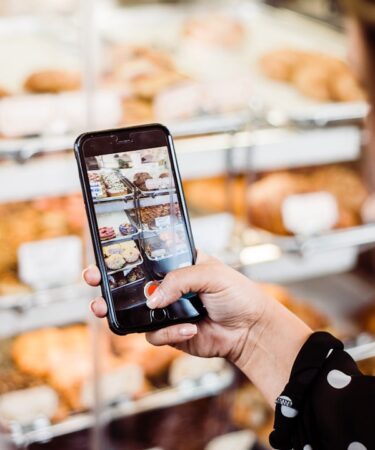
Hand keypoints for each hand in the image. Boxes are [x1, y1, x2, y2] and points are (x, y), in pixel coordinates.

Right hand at [83, 251, 268, 364]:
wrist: (251, 330)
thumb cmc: (237, 294)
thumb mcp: (211, 274)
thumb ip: (179, 280)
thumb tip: (152, 299)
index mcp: (178, 265)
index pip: (147, 256)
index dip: (126, 254)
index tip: (106, 251)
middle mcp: (169, 286)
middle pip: (132, 284)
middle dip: (108, 282)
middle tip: (92, 278)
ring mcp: (167, 310)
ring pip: (134, 311)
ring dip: (118, 310)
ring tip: (102, 308)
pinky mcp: (170, 333)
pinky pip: (154, 334)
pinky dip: (169, 333)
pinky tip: (190, 329)